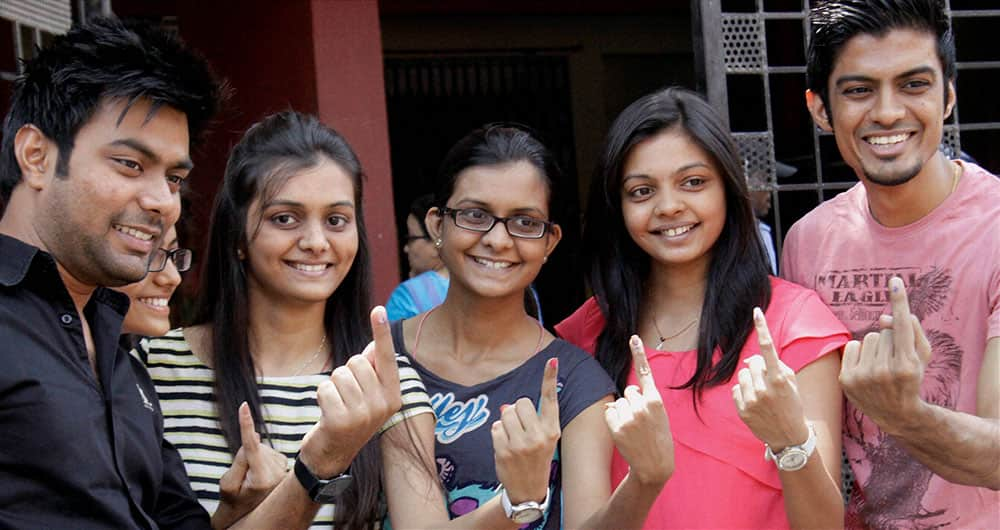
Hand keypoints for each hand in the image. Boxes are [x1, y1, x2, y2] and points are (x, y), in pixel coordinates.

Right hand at [214, 402, 287, 527]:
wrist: (247, 512)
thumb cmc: (233, 498)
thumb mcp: (227, 483)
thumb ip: (238, 461)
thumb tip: (254, 438)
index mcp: (261, 478)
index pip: (251, 446)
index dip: (246, 425)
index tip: (243, 406)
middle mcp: (277, 473)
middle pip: (254, 446)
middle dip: (244, 455)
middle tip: (241, 477)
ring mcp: (284, 469)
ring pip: (261, 448)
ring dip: (253, 458)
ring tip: (251, 478)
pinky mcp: (285, 464)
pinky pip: (267, 451)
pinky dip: (261, 458)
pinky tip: (260, 474)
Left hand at [298, 306, 401, 477]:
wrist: (332, 456)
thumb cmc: (350, 418)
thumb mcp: (367, 395)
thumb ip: (373, 370)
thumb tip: (375, 343)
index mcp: (393, 396)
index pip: (386, 358)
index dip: (381, 332)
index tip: (378, 309)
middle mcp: (383, 405)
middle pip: (357, 362)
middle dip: (347, 374)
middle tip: (347, 397)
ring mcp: (363, 414)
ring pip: (340, 374)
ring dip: (333, 386)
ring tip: (337, 406)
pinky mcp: (340, 420)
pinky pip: (325, 388)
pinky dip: (322, 396)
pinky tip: (327, 414)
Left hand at [491, 357, 560, 504]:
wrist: (528, 491)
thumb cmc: (535, 459)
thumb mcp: (543, 440)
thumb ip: (530, 420)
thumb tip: (506, 407)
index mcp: (552, 430)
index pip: (550, 399)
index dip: (550, 378)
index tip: (552, 360)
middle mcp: (539, 435)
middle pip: (520, 402)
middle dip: (517, 411)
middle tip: (521, 429)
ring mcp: (521, 444)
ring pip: (505, 413)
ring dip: (506, 422)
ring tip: (513, 439)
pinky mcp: (504, 450)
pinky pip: (495, 427)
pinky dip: (497, 434)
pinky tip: (505, 447)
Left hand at [604, 335, 674, 486]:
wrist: (655, 465)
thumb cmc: (658, 438)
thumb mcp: (659, 416)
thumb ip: (645, 401)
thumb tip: (623, 396)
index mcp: (656, 401)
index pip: (645, 373)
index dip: (638, 353)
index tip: (633, 337)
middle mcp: (642, 406)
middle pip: (628, 391)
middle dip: (632, 402)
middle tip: (642, 421)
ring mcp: (629, 417)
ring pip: (618, 402)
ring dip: (623, 412)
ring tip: (634, 429)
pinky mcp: (616, 427)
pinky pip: (609, 412)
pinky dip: (613, 420)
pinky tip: (624, 432)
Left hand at [733, 307, 809, 450]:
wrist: (789, 437)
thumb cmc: (792, 405)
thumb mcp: (790, 383)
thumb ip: (773, 365)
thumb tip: (750, 357)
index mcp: (779, 379)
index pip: (768, 348)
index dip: (762, 328)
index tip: (756, 311)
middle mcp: (764, 388)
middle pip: (752, 362)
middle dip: (758, 368)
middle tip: (769, 382)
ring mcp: (752, 400)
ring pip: (742, 375)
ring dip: (750, 381)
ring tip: (763, 395)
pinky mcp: (742, 410)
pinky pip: (736, 389)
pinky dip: (743, 393)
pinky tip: (755, 403)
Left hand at [839, 276, 931, 433]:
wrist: (897, 414)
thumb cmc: (911, 378)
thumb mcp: (922, 356)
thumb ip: (911, 330)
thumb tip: (884, 317)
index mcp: (908, 365)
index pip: (903, 327)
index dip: (900, 302)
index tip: (894, 281)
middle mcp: (885, 371)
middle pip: (884, 331)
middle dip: (890, 341)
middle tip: (895, 363)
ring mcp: (863, 377)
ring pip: (868, 338)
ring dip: (875, 347)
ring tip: (881, 367)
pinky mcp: (846, 380)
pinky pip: (851, 346)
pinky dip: (859, 353)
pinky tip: (866, 369)